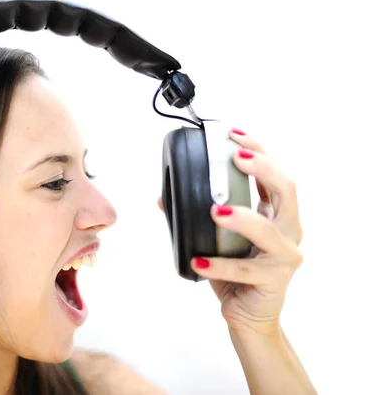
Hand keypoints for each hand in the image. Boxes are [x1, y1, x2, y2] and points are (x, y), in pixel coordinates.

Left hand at [158, 129, 302, 335]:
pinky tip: (197, 260)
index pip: (274, 174)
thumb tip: (162, 197)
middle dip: (262, 169)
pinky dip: (219, 264)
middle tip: (235, 157)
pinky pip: (245, 270)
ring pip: (269, 230)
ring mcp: (284, 256)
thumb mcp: (216, 238)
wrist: (249, 316)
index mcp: (276, 214)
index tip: (233, 134)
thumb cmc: (235, 272)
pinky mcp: (273, 280)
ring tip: (215, 210)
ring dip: (242, 217)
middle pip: (287, 191)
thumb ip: (196, 216)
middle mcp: (288, 230)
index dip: (259, 151)